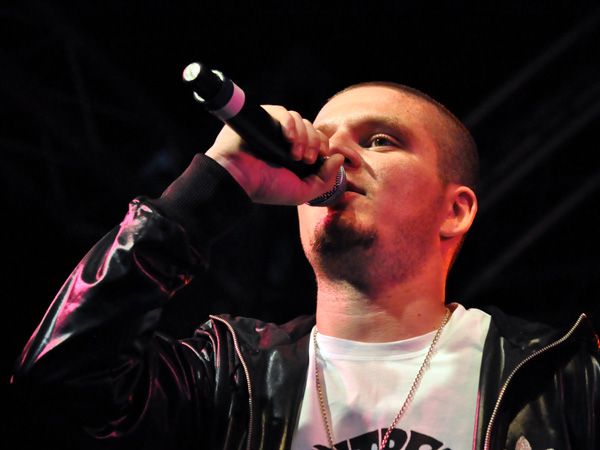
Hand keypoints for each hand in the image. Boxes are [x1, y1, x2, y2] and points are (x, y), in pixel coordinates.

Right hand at [205, 105, 343, 204]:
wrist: (238, 179)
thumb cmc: (266, 187)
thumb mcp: (302, 192)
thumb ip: (325, 180)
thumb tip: (339, 158)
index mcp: (294, 154)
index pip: (316, 139)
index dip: (322, 145)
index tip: (318, 157)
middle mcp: (284, 139)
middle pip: (310, 127)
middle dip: (313, 142)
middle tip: (306, 158)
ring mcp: (272, 128)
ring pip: (298, 119)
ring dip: (302, 135)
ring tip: (295, 153)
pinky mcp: (261, 118)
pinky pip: (282, 112)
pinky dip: (289, 123)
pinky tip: (287, 138)